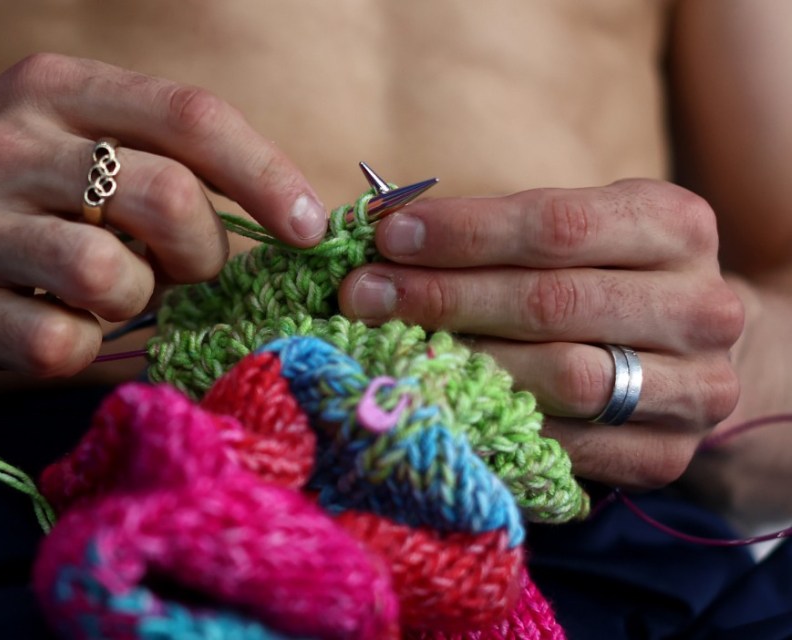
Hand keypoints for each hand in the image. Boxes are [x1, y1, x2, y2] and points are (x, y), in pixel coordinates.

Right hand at [0, 54, 326, 375]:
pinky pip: (61, 344)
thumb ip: (154, 151)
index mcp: (56, 89)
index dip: (266, 174)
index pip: (190, 117)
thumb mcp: (63, 125)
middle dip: (206, 250)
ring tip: (115, 288)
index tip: (308, 224)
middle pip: (165, 198)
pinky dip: (85, 344)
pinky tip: (61, 322)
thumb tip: (266, 217)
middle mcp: (11, 145)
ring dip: (140, 298)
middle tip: (195, 266)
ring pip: (113, 276)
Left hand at [339, 179, 742, 488]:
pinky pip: (570, 446)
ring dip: (464, 363)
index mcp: (676, 226)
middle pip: (553, 303)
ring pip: (565, 378)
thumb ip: (494, 232)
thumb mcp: (571, 234)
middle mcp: (701, 306)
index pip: (558, 225)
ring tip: (392, 349)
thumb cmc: (601, 278)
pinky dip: (498, 425)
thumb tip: (386, 228)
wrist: (684, 358)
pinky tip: (441, 405)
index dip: (465, 232)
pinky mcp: (669, 455)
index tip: (388, 235)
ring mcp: (695, 389)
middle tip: (363, 294)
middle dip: (444, 297)